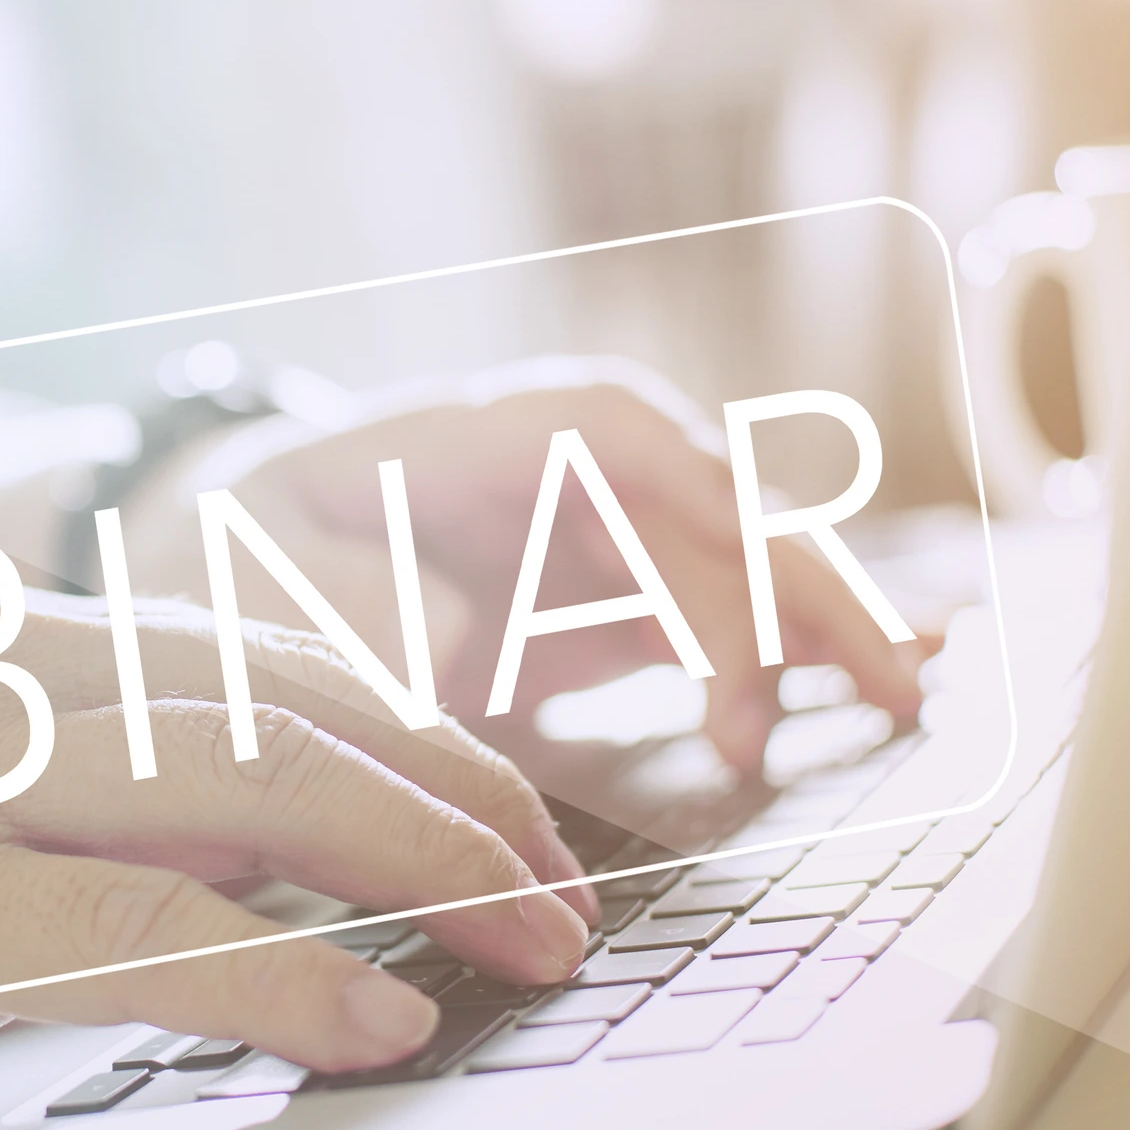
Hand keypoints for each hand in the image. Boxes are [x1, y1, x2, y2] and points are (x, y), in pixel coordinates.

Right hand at [0, 578, 599, 1129]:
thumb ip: (32, 803)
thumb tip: (234, 881)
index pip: (255, 650)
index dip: (416, 729)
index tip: (512, 809)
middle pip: (288, 700)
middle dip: (465, 792)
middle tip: (567, 890)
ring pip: (246, 790)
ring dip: (424, 869)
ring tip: (530, 947)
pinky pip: (136, 942)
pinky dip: (284, 982)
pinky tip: (375, 1027)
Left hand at [129, 366, 927, 780]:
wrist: (217, 562)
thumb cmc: (229, 553)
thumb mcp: (246, 568)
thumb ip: (343, 596)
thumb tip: (453, 631)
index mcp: (487, 433)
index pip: (620, 444)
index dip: (701, 524)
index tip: (744, 636)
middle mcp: (571, 469)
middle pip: (718, 506)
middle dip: (806, 591)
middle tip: (882, 688)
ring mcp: (606, 536)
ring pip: (747, 563)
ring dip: (830, 626)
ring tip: (912, 696)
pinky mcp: (618, 606)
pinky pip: (730, 620)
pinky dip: (802, 652)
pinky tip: (889, 685)